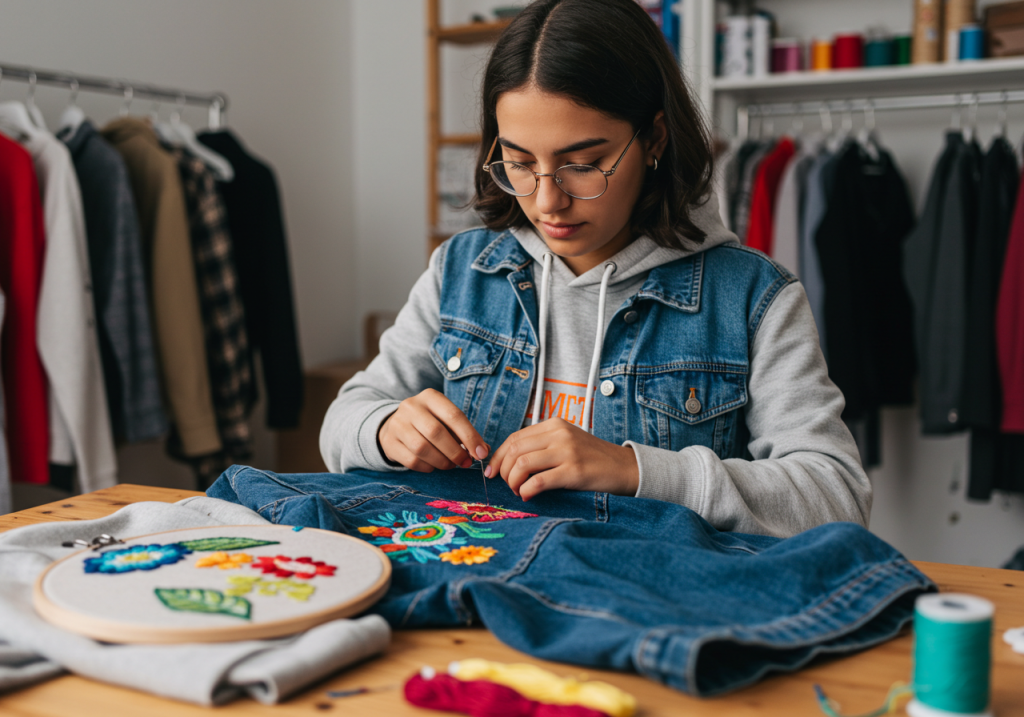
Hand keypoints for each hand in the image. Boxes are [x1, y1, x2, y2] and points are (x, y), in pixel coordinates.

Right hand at [378, 389, 488, 471]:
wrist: (396, 425)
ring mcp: (397, 424)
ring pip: (422, 448)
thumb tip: (483, 450)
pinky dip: (428, 467)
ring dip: (442, 461)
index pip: (454, 415)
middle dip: (455, 452)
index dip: (470, 436)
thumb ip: (465, 433)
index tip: (481, 453)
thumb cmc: (430, 422)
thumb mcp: (446, 420)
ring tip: (450, 465)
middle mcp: (411, 406)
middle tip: (465, 462)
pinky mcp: (390, 443)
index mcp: (430, 397)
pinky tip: (433, 465)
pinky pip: (412, 460)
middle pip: (436, 432)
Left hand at [486, 418, 638, 500]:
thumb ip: (542, 446)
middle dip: (503, 471)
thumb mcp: (567, 442)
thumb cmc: (593, 459)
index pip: (515, 438)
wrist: (625, 468)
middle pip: (515, 450)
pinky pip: (538, 481)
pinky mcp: (574, 471)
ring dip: (513, 482)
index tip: (492, 472)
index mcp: (554, 425)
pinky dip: (527, 490)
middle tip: (506, 485)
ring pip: (522, 464)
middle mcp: (559, 434)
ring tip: (518, 491)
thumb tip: (509, 462)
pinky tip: (528, 496)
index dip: (499, 456)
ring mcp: (567, 451)